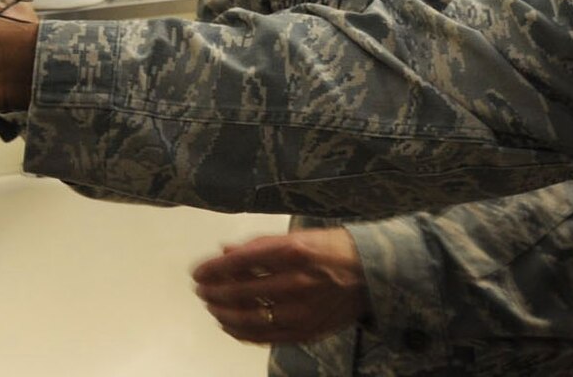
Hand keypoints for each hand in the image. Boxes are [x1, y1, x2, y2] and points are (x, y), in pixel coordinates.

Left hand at [190, 229, 367, 345]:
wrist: (375, 275)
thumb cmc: (335, 249)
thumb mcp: (300, 236)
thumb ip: (260, 245)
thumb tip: (225, 250)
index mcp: (293, 252)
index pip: (239, 263)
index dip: (213, 270)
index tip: (197, 272)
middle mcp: (295, 282)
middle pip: (239, 292)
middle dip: (214, 292)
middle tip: (202, 290)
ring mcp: (301, 311)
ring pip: (248, 319)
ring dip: (223, 314)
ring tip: (213, 307)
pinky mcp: (305, 331)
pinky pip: (264, 336)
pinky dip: (242, 332)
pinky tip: (231, 325)